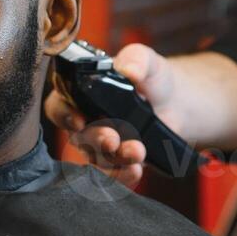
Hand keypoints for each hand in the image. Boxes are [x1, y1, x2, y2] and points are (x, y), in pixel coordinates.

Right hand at [43, 43, 182, 188]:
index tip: (80, 120)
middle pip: (78, 137)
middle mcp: (85, 120)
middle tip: (113, 139)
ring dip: (114, 159)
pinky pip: (112, 174)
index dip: (64, 116)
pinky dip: (123, 176)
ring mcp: (99, 144)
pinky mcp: (116, 161)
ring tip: (137, 152)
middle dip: (95, 140)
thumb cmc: (152, 77)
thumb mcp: (146, 60)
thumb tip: (128, 70)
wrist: (177, 102)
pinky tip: (136, 171)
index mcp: (81, 93)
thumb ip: (136, 59)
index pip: (59, 106)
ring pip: (96, 158)